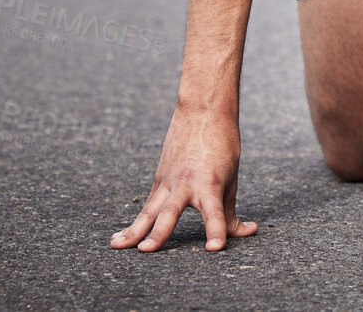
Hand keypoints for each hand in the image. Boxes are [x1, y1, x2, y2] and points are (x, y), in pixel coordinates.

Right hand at [110, 106, 257, 251]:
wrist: (203, 111)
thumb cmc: (223, 145)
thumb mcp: (232, 179)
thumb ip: (231, 211)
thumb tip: (245, 233)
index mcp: (210, 184)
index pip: (215, 214)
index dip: (216, 232)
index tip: (215, 249)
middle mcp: (186, 184)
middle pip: (171, 212)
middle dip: (159, 233)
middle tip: (147, 250)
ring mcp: (169, 181)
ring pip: (149, 209)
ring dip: (133, 230)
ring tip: (117, 245)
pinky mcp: (159, 179)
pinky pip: (148, 204)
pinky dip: (136, 221)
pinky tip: (122, 237)